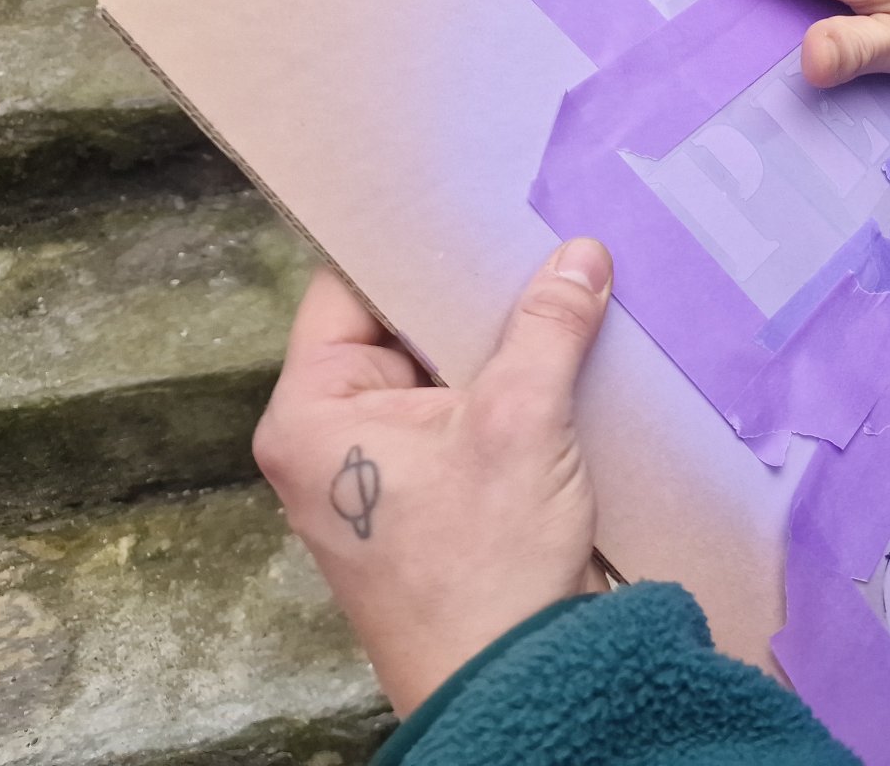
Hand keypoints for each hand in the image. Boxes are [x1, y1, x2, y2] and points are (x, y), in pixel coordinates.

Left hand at [253, 240, 614, 715]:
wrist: (517, 683)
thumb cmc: (483, 567)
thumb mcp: (521, 421)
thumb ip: (547, 326)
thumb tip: (579, 255)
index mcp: (310, 414)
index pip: (348, 291)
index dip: (409, 246)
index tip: (469, 205)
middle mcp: (330, 439)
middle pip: (400, 328)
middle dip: (471, 297)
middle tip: (535, 240)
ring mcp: (380, 472)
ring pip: (441, 373)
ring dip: (500, 345)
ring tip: (560, 287)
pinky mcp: (430, 497)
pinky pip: (465, 416)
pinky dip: (510, 390)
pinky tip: (565, 353)